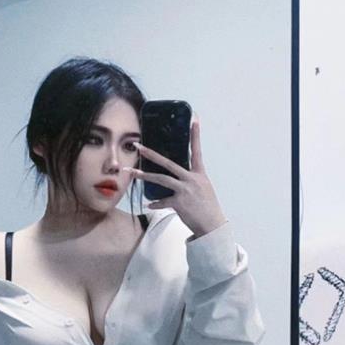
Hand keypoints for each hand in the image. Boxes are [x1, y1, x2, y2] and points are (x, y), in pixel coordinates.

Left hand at [124, 112, 227, 237]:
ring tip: (131, 172)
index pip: (197, 151)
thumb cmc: (207, 208)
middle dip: (151, 154)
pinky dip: (156, 204)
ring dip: (144, 176)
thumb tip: (178, 178)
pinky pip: (162, 202)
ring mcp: (185, 190)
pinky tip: (149, 205)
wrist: (212, 226)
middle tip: (139, 146)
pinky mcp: (179, 203)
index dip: (196, 135)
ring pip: (161, 179)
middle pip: (168, 163)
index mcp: (199, 174)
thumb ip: (191, 180)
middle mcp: (192, 179)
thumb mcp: (203, 189)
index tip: (194, 119)